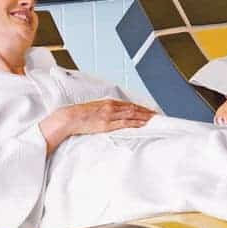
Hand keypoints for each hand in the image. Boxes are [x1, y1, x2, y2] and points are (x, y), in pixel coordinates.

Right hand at [40, 99, 154, 154]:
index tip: (149, 111)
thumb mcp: (95, 109)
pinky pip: (124, 123)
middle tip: (157, 115)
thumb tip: (114, 114)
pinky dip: (134, 123)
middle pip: (133, 109)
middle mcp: (111, 107)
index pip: (129, 105)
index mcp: (108, 102)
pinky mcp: (106, 124)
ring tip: (153, 120)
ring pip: (131, 114)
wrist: (69, 117)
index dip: (141, 108)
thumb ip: (105, 110)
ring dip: (144, 117)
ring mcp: (109, 116)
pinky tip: (142, 124)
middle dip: (146, 112)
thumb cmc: (80, 115)